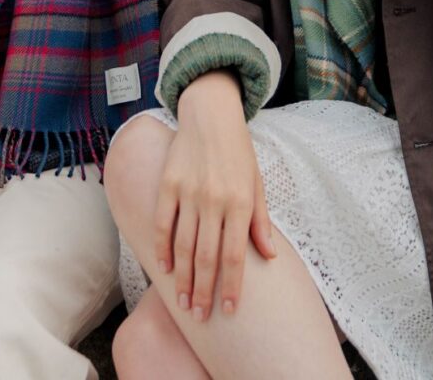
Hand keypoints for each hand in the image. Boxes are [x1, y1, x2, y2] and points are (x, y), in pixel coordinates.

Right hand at [157, 71, 277, 321]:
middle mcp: (214, 201)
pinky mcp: (168, 184)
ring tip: (183, 302)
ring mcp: (189, 193)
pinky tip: (163, 269)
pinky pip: (162, 223)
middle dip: (204, 291)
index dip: (232, 287)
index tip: (229, 311)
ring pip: (183, 245)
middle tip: (200, 316)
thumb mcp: (257, 183)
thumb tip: (270, 256)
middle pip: (207, 257)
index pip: (235, 256)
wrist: (211, 116)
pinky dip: (161, 248)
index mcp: (240, 203)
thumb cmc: (238, 153)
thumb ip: (261, 221)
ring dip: (182, 278)